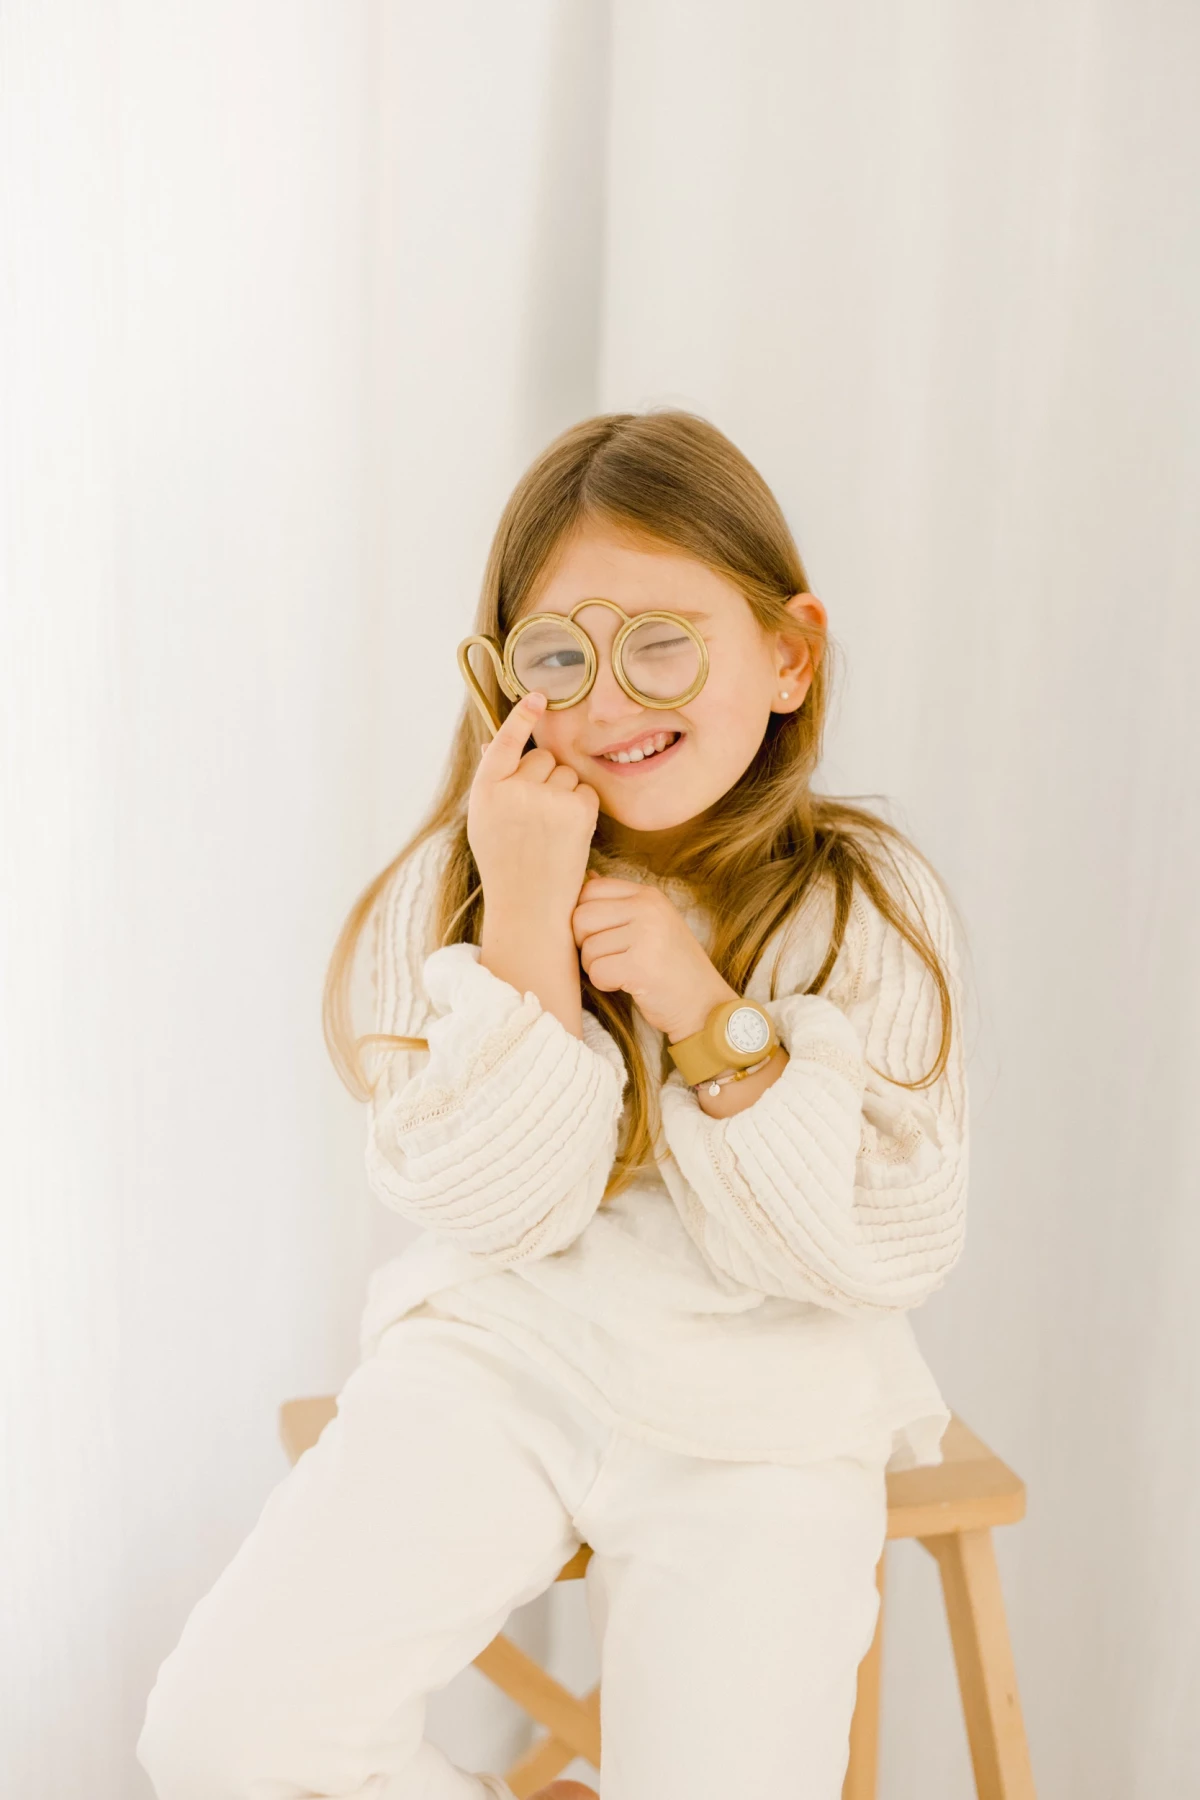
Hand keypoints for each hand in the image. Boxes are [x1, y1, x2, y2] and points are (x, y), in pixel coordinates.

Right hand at [467, 692, 599, 927]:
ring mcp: (547, 800)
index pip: (506, 742)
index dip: (522, 716)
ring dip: (563, 792)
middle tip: (534, 815)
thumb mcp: (485, 819)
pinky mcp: (578, 812)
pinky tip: (568, 832)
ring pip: (566, 772)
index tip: (538, 696)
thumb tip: (497, 742)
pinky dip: (581, 806)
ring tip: (549, 828)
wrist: (529, 906)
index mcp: (486, 790)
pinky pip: (585, 789)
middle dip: (542, 776)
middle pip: (541, 757)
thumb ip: (492, 780)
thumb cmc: (505, 861)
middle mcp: (514, 791)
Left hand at [570, 875, 735, 1040]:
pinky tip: (627, 984)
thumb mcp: (653, 922)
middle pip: (581, 917)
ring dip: (596, 967)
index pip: (590, 890)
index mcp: (649, 895)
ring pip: (587, 948)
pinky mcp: (641, 966)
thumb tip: (587, 877)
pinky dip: (605, 984)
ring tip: (623, 972)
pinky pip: (597, 972)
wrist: (704, 1004)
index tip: (601, 935)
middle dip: (585, 944)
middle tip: (609, 958)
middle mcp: (648, 909)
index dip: (584, 916)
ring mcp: (647, 935)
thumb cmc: (672, 965)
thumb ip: (621, 902)